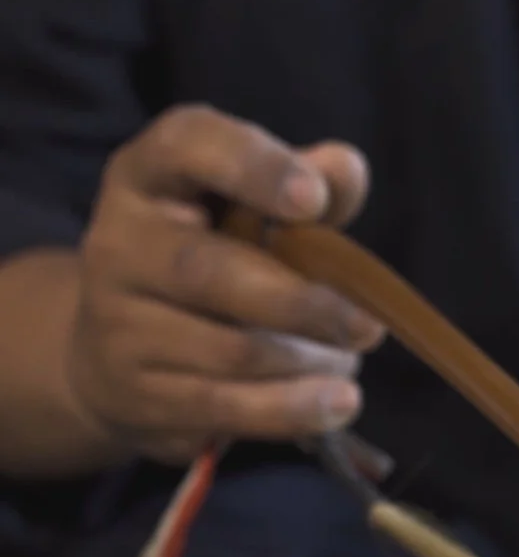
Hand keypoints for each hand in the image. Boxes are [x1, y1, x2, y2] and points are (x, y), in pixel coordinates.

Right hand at [68, 104, 383, 465]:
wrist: (112, 354)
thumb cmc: (209, 260)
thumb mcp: (244, 208)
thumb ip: (301, 184)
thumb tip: (342, 169)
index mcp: (148, 175)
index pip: (189, 147)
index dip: (254, 168)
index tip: (314, 199)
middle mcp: (119, 244)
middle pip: (210, 272)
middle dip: (300, 304)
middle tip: (369, 328)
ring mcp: (119, 326)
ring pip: (229, 351)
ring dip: (306, 363)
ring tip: (349, 364)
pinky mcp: (138, 397)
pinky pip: (225, 407)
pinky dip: (291, 409)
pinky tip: (337, 403)